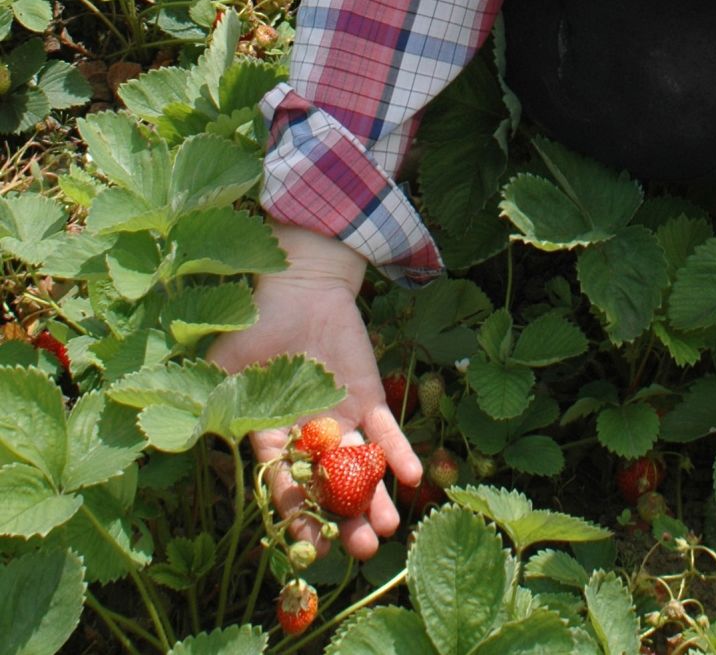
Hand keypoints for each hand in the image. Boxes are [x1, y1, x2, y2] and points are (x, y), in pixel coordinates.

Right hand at [210, 223, 421, 560]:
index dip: (296, 519)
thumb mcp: (223, 364)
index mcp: (269, 438)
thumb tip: (183, 439)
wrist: (299, 284)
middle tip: (363, 551)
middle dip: (346, 522)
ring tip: (389, 529)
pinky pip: (386, 431)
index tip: (310, 551)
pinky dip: (399, 452)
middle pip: (328, 490)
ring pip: (359, 470)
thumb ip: (209, 405)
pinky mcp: (368, 397)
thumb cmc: (255, 323)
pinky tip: (411, 476)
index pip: (283, 488)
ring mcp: (341, 420)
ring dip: (377, 499)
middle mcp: (308, 438)